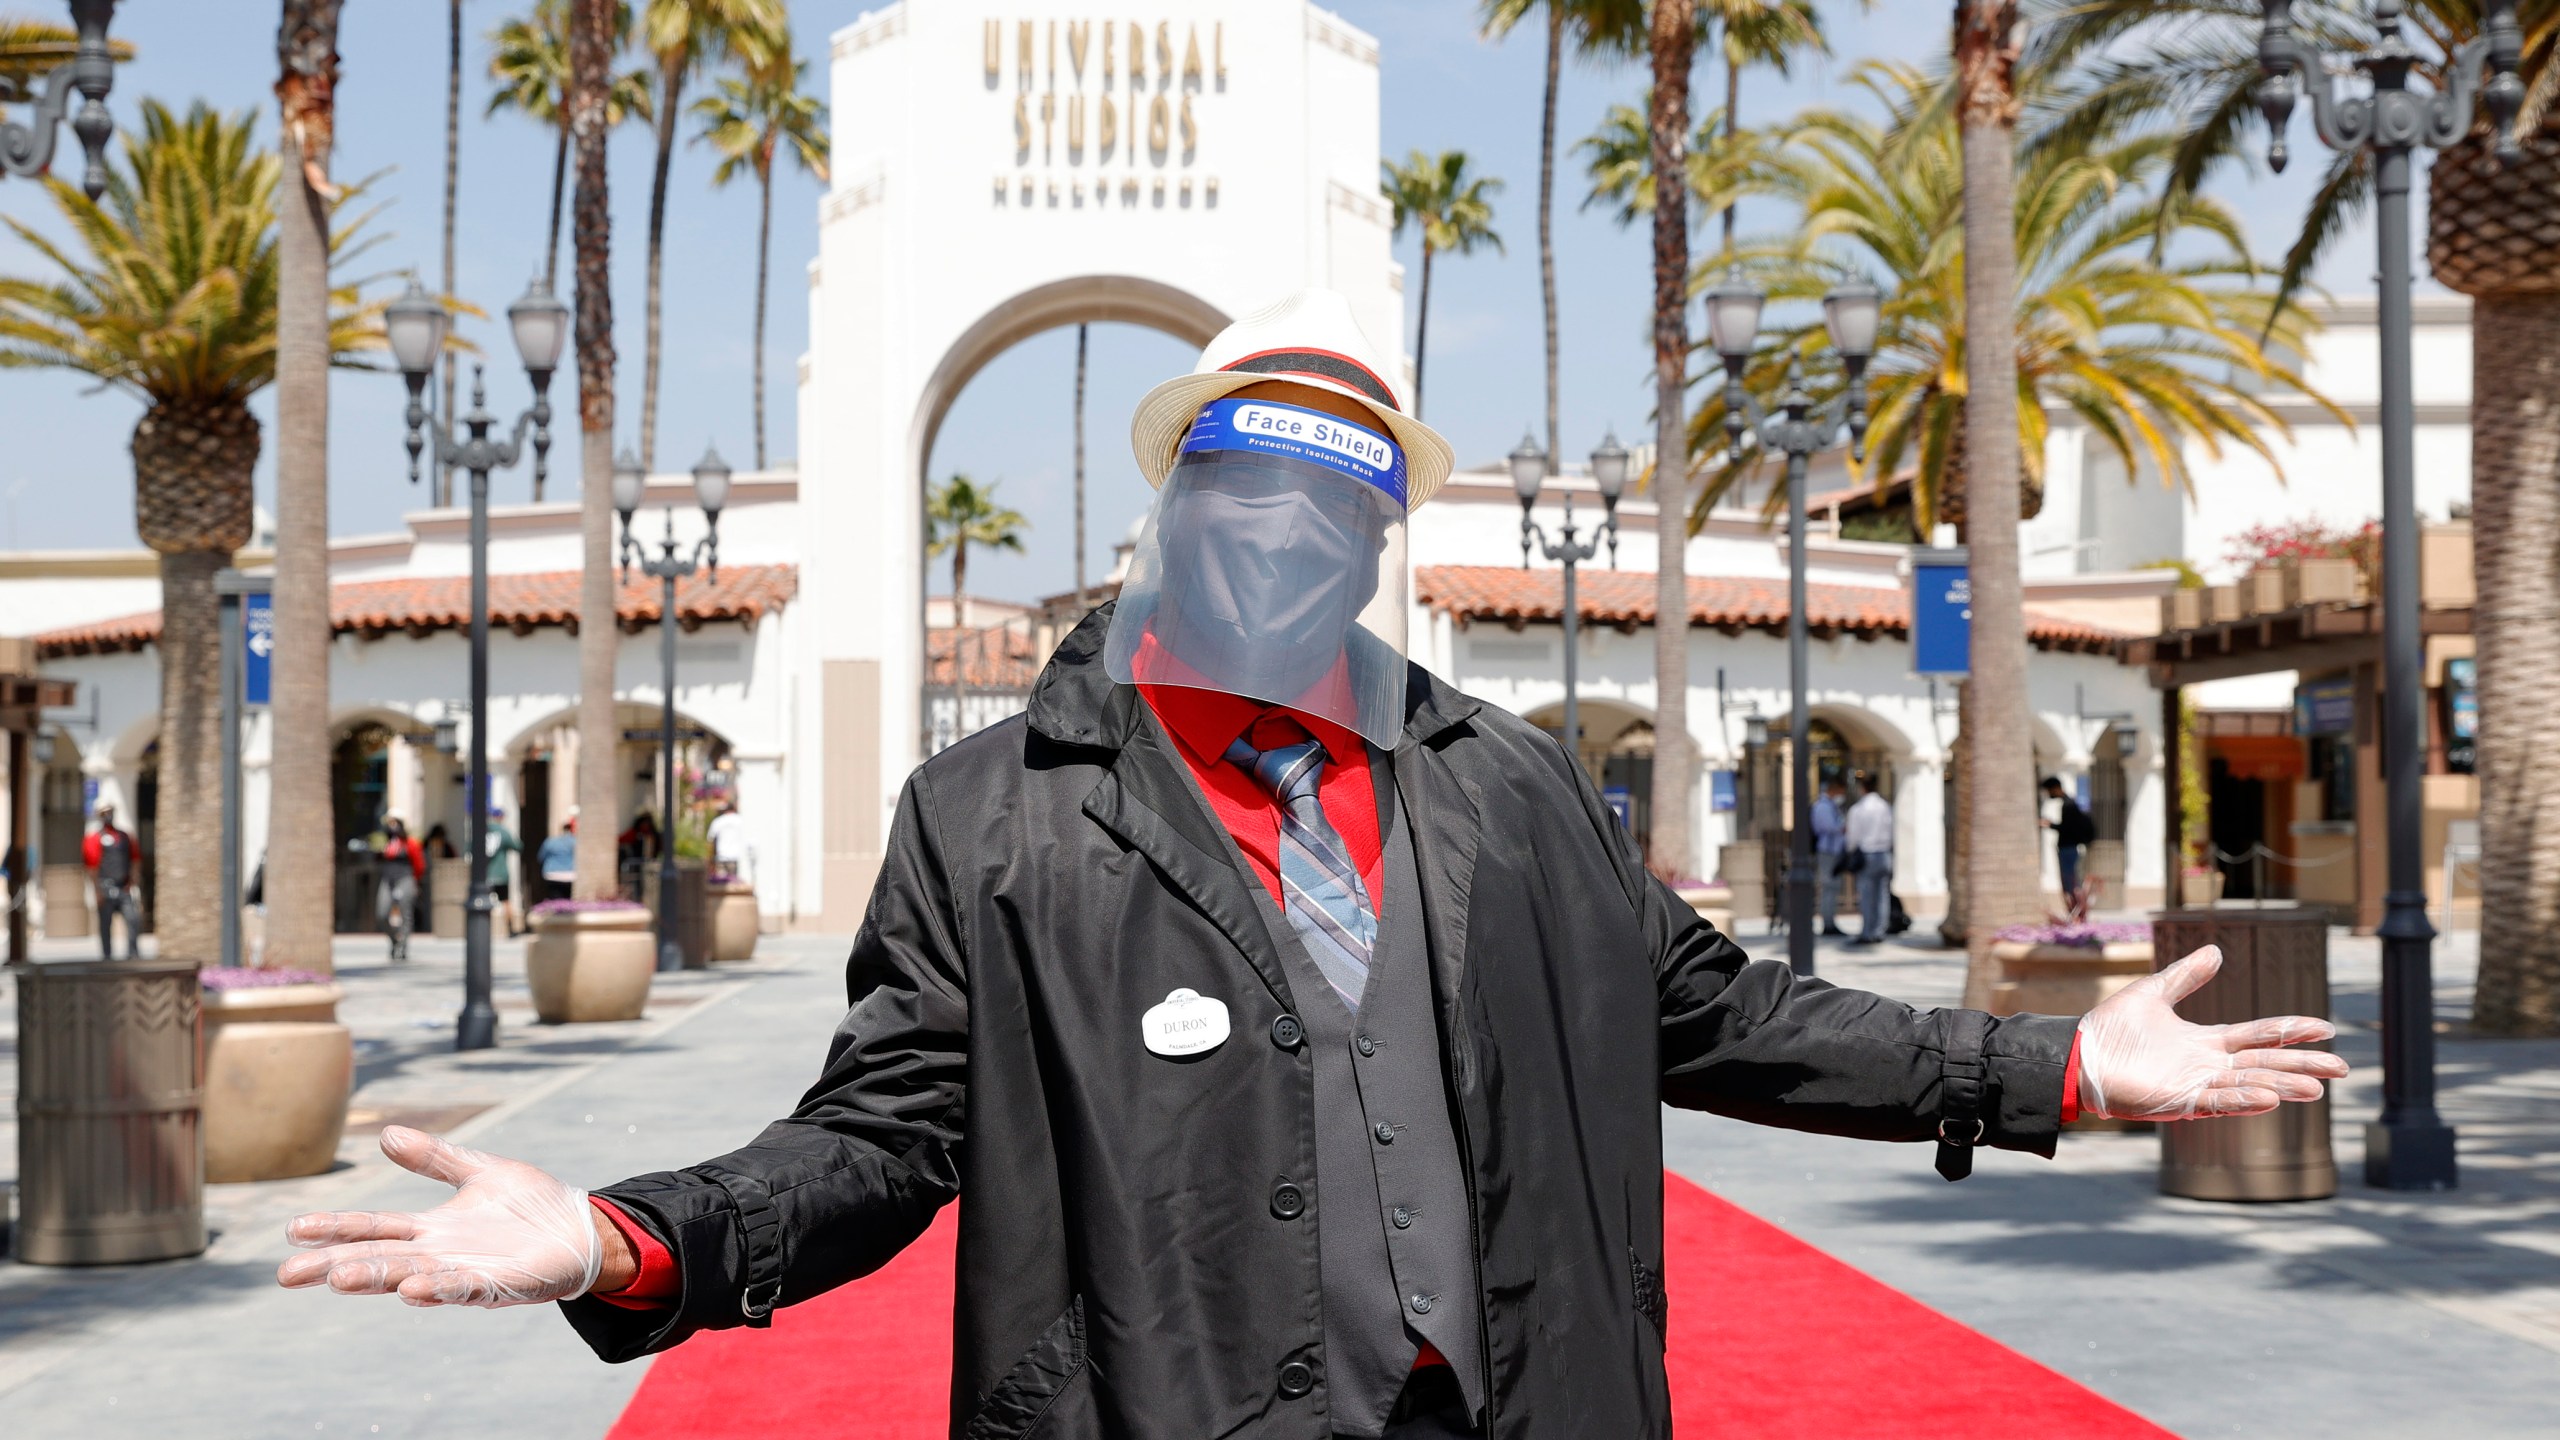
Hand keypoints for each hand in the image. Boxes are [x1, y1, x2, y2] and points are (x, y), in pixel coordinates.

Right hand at [276, 1126, 602, 1307]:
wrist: (581, 1229)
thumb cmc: (530, 1204)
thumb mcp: (478, 1170)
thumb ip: (434, 1157)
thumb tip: (386, 1134)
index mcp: (431, 1228)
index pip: (373, 1227)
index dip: (335, 1228)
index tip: (292, 1229)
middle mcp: (439, 1253)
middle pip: (378, 1258)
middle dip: (334, 1265)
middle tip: (287, 1273)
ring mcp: (465, 1270)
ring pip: (411, 1276)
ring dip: (377, 1278)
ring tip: (338, 1279)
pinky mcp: (498, 1284)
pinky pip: (463, 1288)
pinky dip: (439, 1289)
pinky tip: (412, 1290)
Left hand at [2076, 945, 2349, 1120]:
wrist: (2077, 1055)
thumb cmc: (2110, 1029)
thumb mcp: (2153, 993)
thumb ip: (2185, 975)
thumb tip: (2216, 951)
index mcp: (2207, 1041)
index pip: (2260, 1036)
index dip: (2291, 1032)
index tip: (2326, 1028)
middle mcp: (2209, 1065)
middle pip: (2266, 1064)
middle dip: (2302, 1065)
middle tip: (2342, 1068)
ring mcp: (2197, 1085)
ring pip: (2250, 1085)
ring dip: (2282, 1086)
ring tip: (2317, 1088)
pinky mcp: (2180, 1101)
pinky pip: (2218, 1102)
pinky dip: (2244, 1100)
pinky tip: (2270, 1098)